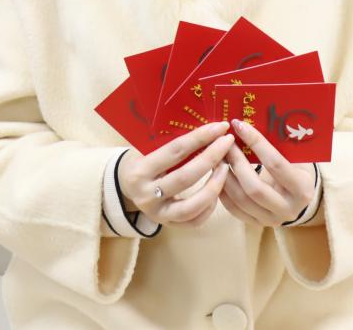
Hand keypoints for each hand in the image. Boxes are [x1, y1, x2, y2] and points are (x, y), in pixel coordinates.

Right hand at [116, 121, 232, 228]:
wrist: (125, 186)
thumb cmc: (141, 160)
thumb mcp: (146, 148)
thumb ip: (169, 142)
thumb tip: (206, 128)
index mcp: (140, 170)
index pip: (175, 151)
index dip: (200, 137)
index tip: (220, 127)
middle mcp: (147, 194)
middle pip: (186, 177)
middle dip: (211, 157)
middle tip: (228, 142)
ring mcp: (157, 213)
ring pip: (192, 206)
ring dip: (214, 185)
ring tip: (226, 167)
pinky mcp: (168, 225)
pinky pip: (195, 221)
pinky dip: (209, 206)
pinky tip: (217, 190)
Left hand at [220, 119, 316, 226]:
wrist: (299, 195)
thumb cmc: (296, 167)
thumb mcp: (295, 156)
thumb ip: (278, 143)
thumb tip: (247, 122)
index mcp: (302, 188)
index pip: (275, 164)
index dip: (256, 143)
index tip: (239, 125)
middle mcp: (289, 209)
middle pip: (254, 187)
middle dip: (236, 162)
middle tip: (223, 142)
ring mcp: (272, 219)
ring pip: (241, 200)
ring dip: (224, 176)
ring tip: (216, 155)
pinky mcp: (257, 224)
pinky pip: (234, 210)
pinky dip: (222, 191)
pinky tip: (216, 173)